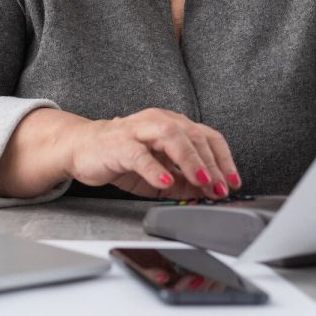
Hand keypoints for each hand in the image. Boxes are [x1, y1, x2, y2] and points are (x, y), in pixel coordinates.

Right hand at [67, 107, 241, 198]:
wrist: (82, 148)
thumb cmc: (122, 157)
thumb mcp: (160, 174)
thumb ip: (183, 182)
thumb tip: (208, 193)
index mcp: (173, 125)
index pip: (207, 136)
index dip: (224, 159)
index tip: (233, 182)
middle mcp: (159, 121)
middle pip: (194, 136)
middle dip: (212, 164)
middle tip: (221, 188)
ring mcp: (138, 131)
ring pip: (172, 137)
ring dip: (191, 160)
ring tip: (202, 181)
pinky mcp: (119, 144)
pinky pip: (140, 154)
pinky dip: (155, 168)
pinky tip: (166, 180)